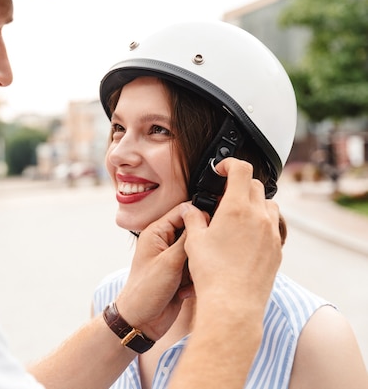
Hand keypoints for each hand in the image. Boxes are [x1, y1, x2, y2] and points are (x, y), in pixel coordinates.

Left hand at [116, 203, 192, 340]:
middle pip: (193, 233)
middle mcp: (166, 242)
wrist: (141, 321)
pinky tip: (184, 292)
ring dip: (197, 267)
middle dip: (199, 248)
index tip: (212, 227)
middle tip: (198, 261)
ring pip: (198, 253)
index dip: (199, 216)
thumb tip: (201, 216)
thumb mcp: (170, 261)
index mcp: (157, 232)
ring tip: (187, 280)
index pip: (183, 211)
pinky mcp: (181, 275)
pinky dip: (195, 280)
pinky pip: (198, 270)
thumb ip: (187, 239)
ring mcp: (174, 259)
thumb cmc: (146, 290)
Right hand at [182, 157, 281, 313]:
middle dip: (240, 184)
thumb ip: (193, 219)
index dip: (230, 163)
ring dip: (255, 203)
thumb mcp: (194, 241)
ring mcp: (272, 233)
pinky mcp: (277, 250)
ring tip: (238, 215)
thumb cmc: (213, 273)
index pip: (241, 170)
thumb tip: (191, 209)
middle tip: (225, 194)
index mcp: (237, 208)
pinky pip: (273, 227)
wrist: (233, 304)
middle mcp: (259, 217)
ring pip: (269, 205)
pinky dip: (262, 223)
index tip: (221, 169)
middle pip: (256, 186)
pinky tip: (246, 237)